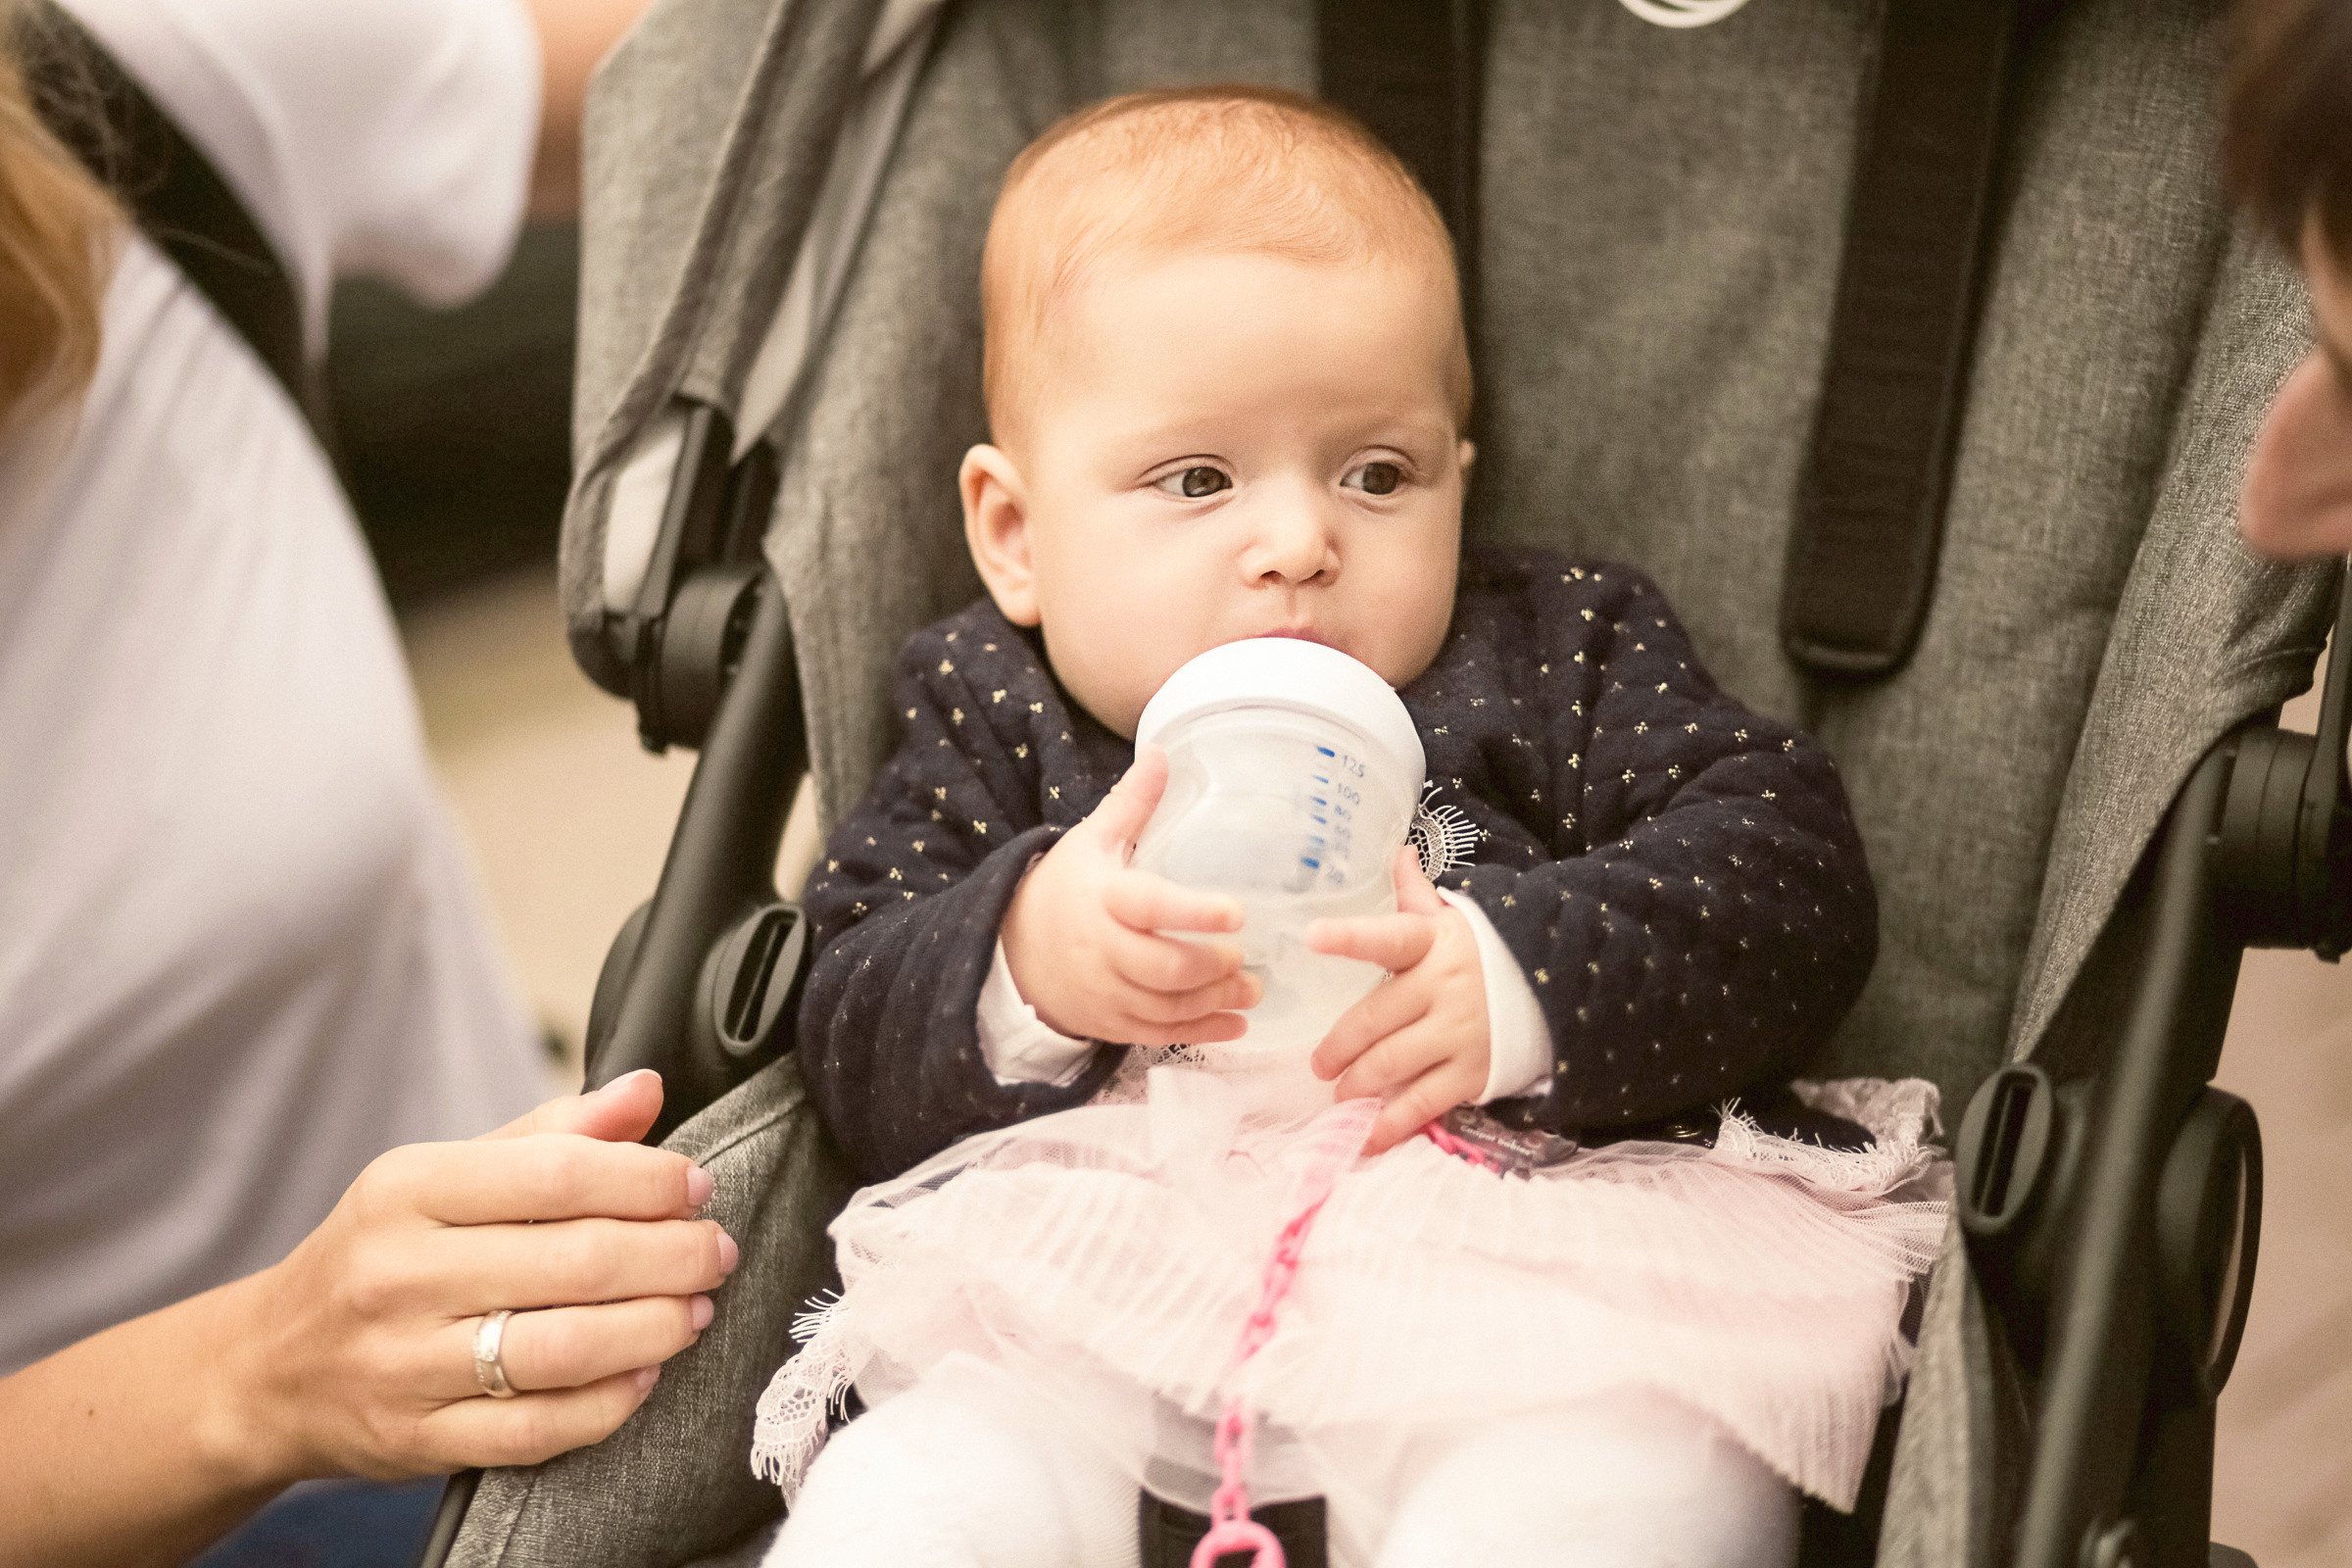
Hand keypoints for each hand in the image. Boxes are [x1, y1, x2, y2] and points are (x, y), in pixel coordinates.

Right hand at [221, 1068, 736, 1481]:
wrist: (268, 1367)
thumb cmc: (379, 1255)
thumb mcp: (440, 1176)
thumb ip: (550, 1135)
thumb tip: (643, 1088)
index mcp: (407, 1190)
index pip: (555, 1175)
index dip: (646, 1180)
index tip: (696, 1186)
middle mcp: (399, 1275)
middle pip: (572, 1263)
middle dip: (670, 1255)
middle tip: (715, 1251)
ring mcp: (404, 1365)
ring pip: (561, 1350)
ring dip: (653, 1328)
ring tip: (696, 1308)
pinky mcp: (415, 1440)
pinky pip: (535, 1430)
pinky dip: (606, 1403)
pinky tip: (644, 1373)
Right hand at [1000, 746, 1261, 1044]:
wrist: (1013, 951)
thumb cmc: (1064, 889)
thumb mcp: (1090, 841)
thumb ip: (1131, 804)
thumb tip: (1163, 753)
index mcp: (1103, 898)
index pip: (1150, 906)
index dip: (1194, 911)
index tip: (1237, 912)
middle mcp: (1102, 949)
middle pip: (1162, 967)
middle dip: (1210, 967)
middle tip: (1245, 957)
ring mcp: (1105, 992)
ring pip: (1164, 1007)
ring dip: (1214, 1002)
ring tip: (1252, 989)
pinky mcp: (1110, 1023)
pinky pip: (1158, 1035)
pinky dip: (1200, 1034)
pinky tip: (1236, 1025)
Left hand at [1306, 847, 1490, 1153]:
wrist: (1559, 989)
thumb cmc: (1486, 953)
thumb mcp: (1454, 920)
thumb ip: (1416, 895)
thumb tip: (1397, 852)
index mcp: (1431, 944)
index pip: (1385, 936)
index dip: (1349, 936)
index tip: (1313, 936)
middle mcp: (1442, 988)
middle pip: (1374, 1019)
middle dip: (1337, 1046)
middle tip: (1319, 1064)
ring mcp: (1458, 1034)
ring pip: (1391, 1063)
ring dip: (1355, 1084)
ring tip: (1339, 1093)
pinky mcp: (1472, 1073)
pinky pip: (1423, 1102)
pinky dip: (1390, 1124)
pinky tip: (1365, 1137)